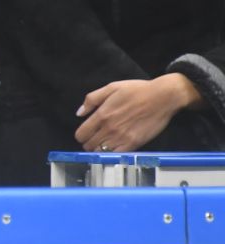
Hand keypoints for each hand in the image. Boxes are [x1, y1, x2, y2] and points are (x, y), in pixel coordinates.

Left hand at [74, 74, 198, 152]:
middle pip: (89, 145)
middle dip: (89, 143)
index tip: (86, 133)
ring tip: (105, 143)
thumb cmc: (137, 90)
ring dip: (99, 149)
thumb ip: (91, 100)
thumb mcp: (111, 88)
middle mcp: (109, 128)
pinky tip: (115, 148)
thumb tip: (80, 113)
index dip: (81, 135)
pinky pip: (117, 155)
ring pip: (101, 152)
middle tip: (95, 138)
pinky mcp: (135, 144)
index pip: (81, 134)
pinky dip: (112, 154)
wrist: (162, 97)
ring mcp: (122, 137)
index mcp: (101, 115)